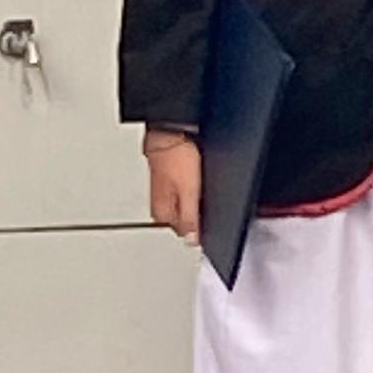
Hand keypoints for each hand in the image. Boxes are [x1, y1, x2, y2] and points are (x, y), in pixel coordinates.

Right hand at [144, 127, 202, 247]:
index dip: (200, 231)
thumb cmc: (175, 156)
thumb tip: (191, 241)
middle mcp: (160, 205)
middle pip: (184, 222)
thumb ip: (190, 219)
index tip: (211, 224)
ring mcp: (164, 193)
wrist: (170, 131)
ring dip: (195, 204)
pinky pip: (184, 194)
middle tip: (208, 207)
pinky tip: (198, 183)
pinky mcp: (169, 180)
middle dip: (198, 218)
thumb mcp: (189, 192)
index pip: (184, 234)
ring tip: (203, 193)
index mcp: (162, 213)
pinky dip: (192, 191)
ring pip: (184, 208)